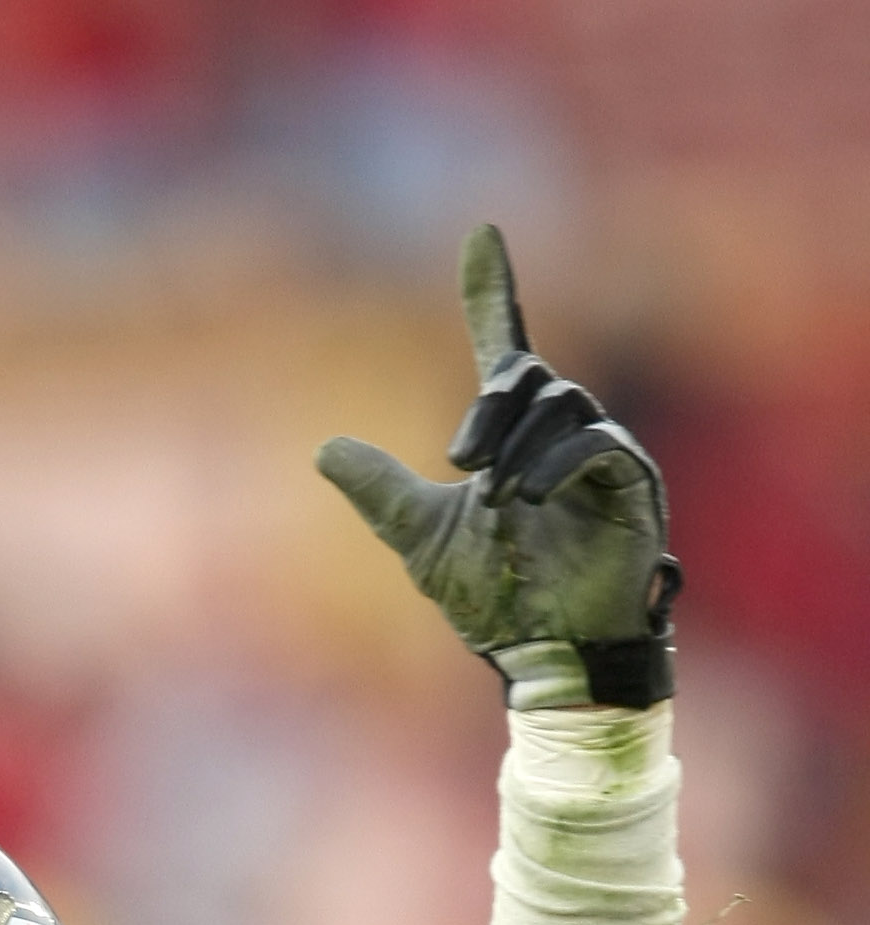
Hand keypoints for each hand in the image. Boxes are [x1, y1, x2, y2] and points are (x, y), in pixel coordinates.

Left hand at [317, 223, 677, 710]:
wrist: (541, 657)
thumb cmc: (493, 600)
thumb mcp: (420, 538)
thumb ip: (380, 492)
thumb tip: (324, 450)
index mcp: (514, 436)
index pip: (504, 343)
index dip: (491, 292)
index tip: (481, 234)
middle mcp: (560, 432)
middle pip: (530, 375)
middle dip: (491, 408)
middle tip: (460, 461)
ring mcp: (602, 455)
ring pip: (562, 406)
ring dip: (520, 448)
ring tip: (497, 499)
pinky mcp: (632, 484)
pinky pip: (600, 445)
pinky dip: (558, 465)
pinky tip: (528, 498)